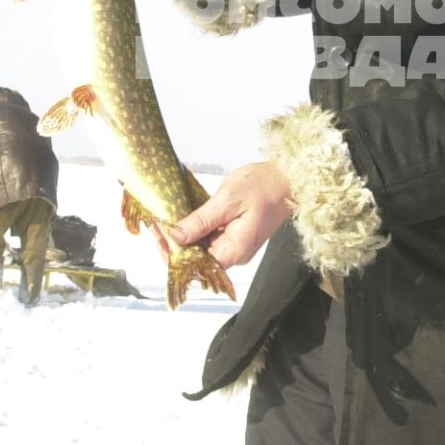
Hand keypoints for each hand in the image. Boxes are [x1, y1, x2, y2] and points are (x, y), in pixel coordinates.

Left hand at [166, 162, 291, 269]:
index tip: (157, 236)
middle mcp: (235, 253)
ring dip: (182, 237)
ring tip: (162, 221)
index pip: (198, 266)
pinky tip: (181, 219)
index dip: (175, 255)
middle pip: (198, 260)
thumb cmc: (264, 186)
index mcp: (235, 250)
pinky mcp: (235, 234)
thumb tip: (175, 236)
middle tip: (155, 225)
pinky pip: (210, 238)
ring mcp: (235, 244)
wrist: (289, 178)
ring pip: (202, 249)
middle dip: (174, 246)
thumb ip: (200, 220)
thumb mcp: (228, 200)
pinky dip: (194, 230)